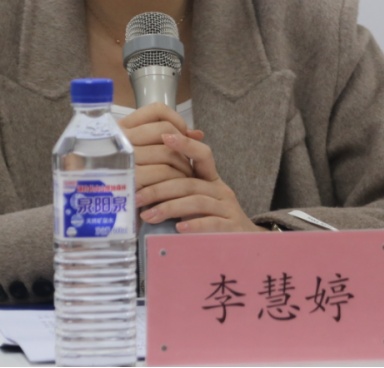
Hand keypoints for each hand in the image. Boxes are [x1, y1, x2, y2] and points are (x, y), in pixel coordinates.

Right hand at [117, 103, 204, 189]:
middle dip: (183, 148)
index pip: (157, 110)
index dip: (177, 121)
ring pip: (168, 152)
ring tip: (182, 178)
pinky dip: (176, 180)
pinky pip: (164, 171)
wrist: (107, 211)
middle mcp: (120, 137)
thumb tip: (197, 134)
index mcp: (122, 128)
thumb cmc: (132, 183)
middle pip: (166, 130)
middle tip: (186, 165)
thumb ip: (169, 141)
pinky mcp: (130, 176)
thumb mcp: (145, 157)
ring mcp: (124, 156)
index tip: (182, 137)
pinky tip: (174, 189)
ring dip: (183, 167)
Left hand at [136, 133, 266, 233]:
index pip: (202, 155)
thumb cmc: (214, 224)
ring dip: (169, 207)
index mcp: (211, 180)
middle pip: (189, 183)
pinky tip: (178, 228)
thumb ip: (177, 194)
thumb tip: (141, 189)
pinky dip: (194, 224)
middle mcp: (220, 191)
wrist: (247, 245)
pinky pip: (212, 223)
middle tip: (137, 198)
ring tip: (148, 216)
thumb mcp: (196, 205)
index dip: (185, 144)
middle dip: (159, 189)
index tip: (164, 137)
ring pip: (197, 201)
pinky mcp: (232, 228)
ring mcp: (228, 209)